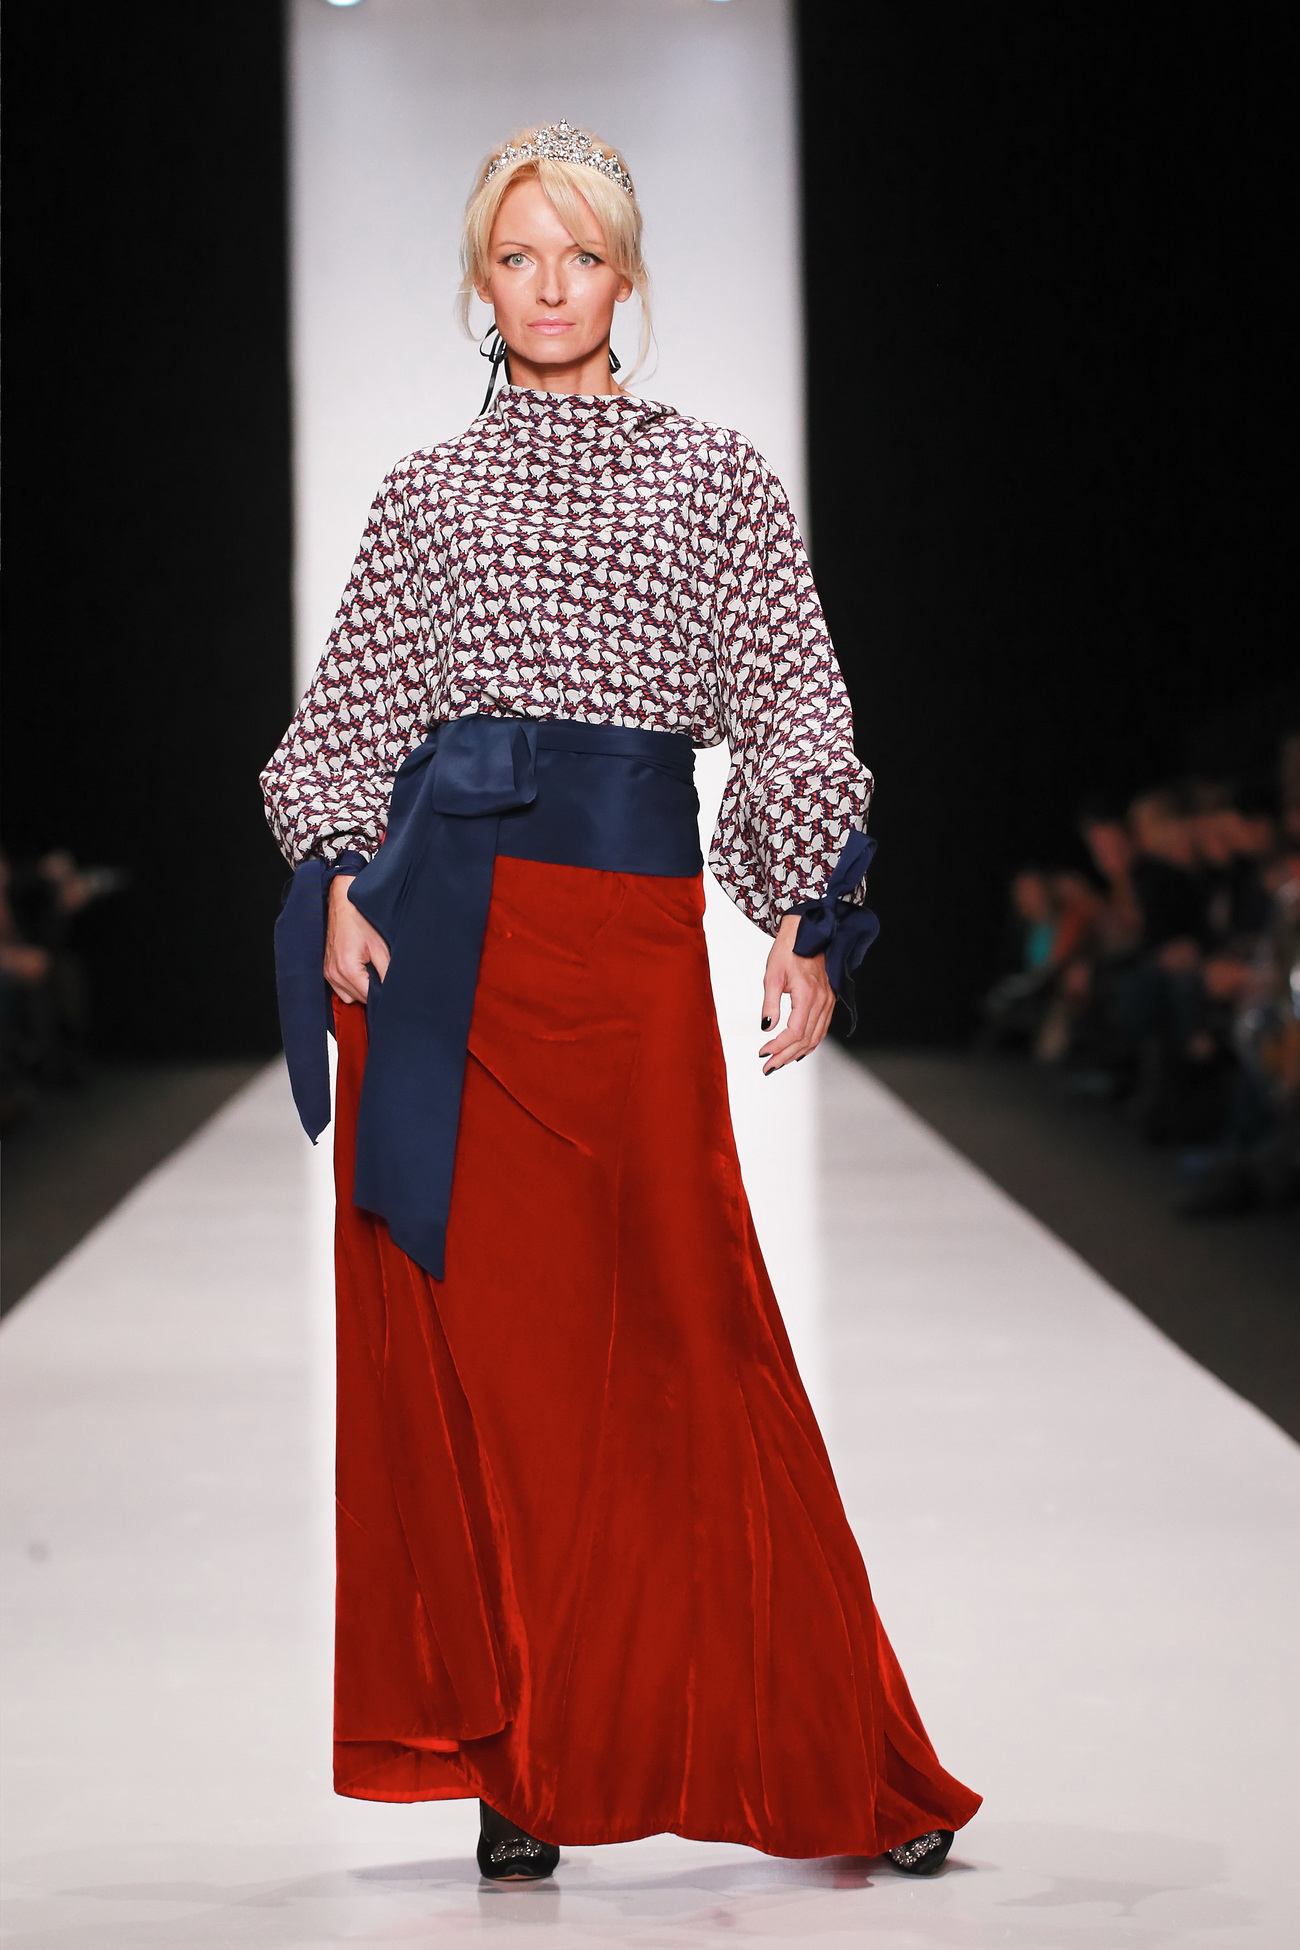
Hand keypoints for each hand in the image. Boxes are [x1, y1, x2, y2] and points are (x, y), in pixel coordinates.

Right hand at [325, 874, 390, 1005]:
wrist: (343, 903)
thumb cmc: (361, 920)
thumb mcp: (381, 947)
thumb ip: (387, 972)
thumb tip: (395, 990)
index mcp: (347, 970)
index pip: (369, 998)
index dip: (382, 995)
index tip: (391, 988)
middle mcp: (334, 974)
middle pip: (358, 999)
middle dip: (372, 991)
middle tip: (382, 974)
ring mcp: (327, 972)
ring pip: (348, 996)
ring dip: (361, 989)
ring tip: (370, 970)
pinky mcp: (325, 969)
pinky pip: (339, 988)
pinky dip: (350, 984)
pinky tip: (359, 970)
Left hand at [758, 914, 835, 1073]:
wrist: (807, 933)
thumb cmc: (788, 950)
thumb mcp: (772, 976)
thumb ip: (770, 1004)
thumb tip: (766, 1028)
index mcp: (808, 995)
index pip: (795, 1032)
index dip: (779, 1046)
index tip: (763, 1053)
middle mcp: (823, 1001)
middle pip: (806, 1039)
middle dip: (785, 1056)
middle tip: (767, 1067)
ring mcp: (829, 1001)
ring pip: (816, 1037)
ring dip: (797, 1053)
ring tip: (779, 1062)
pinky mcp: (829, 1000)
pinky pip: (822, 1028)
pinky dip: (810, 1042)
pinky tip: (798, 1050)